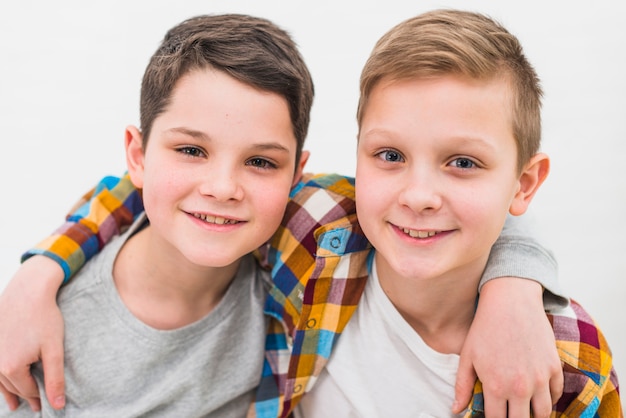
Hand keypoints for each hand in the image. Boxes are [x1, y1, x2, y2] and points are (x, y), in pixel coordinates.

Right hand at [0, 256, 65, 410]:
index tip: (44, 407)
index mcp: (11, 367)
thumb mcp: (54, 349)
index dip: (38, 399)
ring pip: (0, 378)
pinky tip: (4, 378)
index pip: (27, 390)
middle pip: (12, 386)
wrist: (28, 291)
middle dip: (24, 396)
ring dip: (8, 390)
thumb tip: (58, 405)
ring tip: (14, 404)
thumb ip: (55, 378)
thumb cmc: (44, 318)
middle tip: (33, 407)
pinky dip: (1, 375)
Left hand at [452, 278, 562, 417]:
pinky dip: (549, 398)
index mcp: (496, 386)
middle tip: (509, 411)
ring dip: (534, 414)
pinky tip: (537, 394)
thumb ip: (462, 386)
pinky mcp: (554, 367)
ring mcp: (540, 378)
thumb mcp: (468, 356)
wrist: (511, 301)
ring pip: (543, 413)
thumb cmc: (485, 328)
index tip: (493, 416)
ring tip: (524, 408)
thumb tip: (456, 409)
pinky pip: (556, 394)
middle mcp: (520, 387)